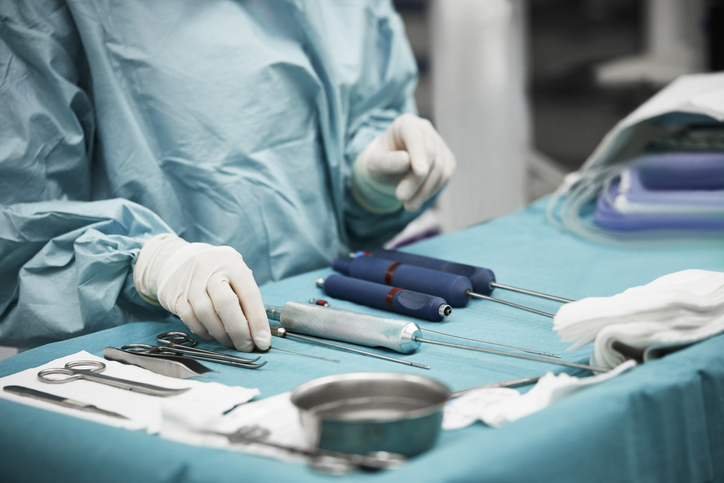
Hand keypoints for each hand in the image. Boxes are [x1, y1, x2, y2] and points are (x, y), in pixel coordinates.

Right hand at [134, 234, 269, 351]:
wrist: (178, 259)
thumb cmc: (217, 271)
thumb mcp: (235, 274)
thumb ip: (246, 297)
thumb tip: (259, 331)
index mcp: (233, 266)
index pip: (249, 294)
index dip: (258, 321)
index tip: (263, 341)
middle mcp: (211, 271)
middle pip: (226, 304)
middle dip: (239, 331)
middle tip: (246, 347)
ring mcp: (191, 283)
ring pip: (206, 314)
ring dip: (221, 335)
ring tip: (230, 342)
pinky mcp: (175, 296)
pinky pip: (190, 319)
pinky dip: (203, 332)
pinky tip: (212, 334)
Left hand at [355, 113, 455, 211]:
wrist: (387, 166)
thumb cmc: (379, 162)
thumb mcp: (374, 163)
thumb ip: (387, 161)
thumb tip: (406, 161)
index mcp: (406, 124)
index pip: (415, 136)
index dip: (419, 154)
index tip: (419, 172)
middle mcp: (425, 129)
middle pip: (430, 154)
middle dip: (417, 180)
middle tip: (401, 198)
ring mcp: (438, 143)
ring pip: (441, 168)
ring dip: (425, 191)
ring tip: (408, 206)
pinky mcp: (446, 159)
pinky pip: (445, 176)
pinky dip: (432, 190)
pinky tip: (418, 199)